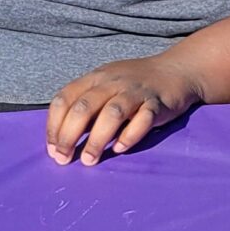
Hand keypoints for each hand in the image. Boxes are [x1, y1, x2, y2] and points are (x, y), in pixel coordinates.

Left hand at [45, 53, 201, 165]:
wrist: (176, 70)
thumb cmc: (135, 84)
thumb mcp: (106, 85)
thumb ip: (86, 105)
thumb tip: (63, 138)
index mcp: (95, 78)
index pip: (65, 99)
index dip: (54, 126)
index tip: (53, 149)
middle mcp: (112, 82)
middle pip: (84, 108)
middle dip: (69, 136)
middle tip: (64, 159)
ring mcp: (135, 92)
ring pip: (111, 114)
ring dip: (96, 139)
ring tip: (90, 160)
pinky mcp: (157, 103)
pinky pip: (142, 120)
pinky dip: (129, 136)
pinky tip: (120, 148)